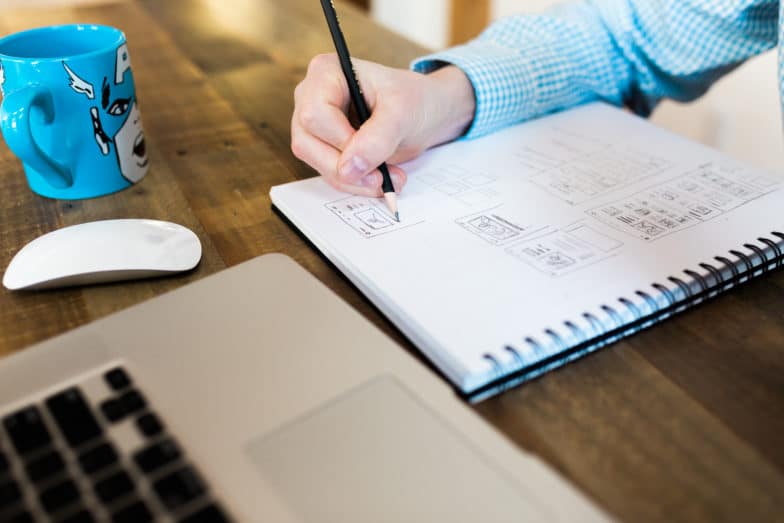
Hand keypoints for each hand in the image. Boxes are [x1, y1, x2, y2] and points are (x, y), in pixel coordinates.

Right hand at [291, 54, 475, 196]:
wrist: (424, 112)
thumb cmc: (413, 99)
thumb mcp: (402, 113)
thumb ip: (377, 138)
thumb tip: (349, 168)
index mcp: (326, 72)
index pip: (315, 114)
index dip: (341, 140)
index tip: (373, 153)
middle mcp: (311, 97)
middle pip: (307, 143)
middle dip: (346, 168)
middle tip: (382, 178)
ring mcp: (314, 125)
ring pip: (316, 164)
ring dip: (354, 181)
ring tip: (388, 179)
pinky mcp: (324, 148)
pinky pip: (329, 174)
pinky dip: (356, 184)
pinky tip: (380, 179)